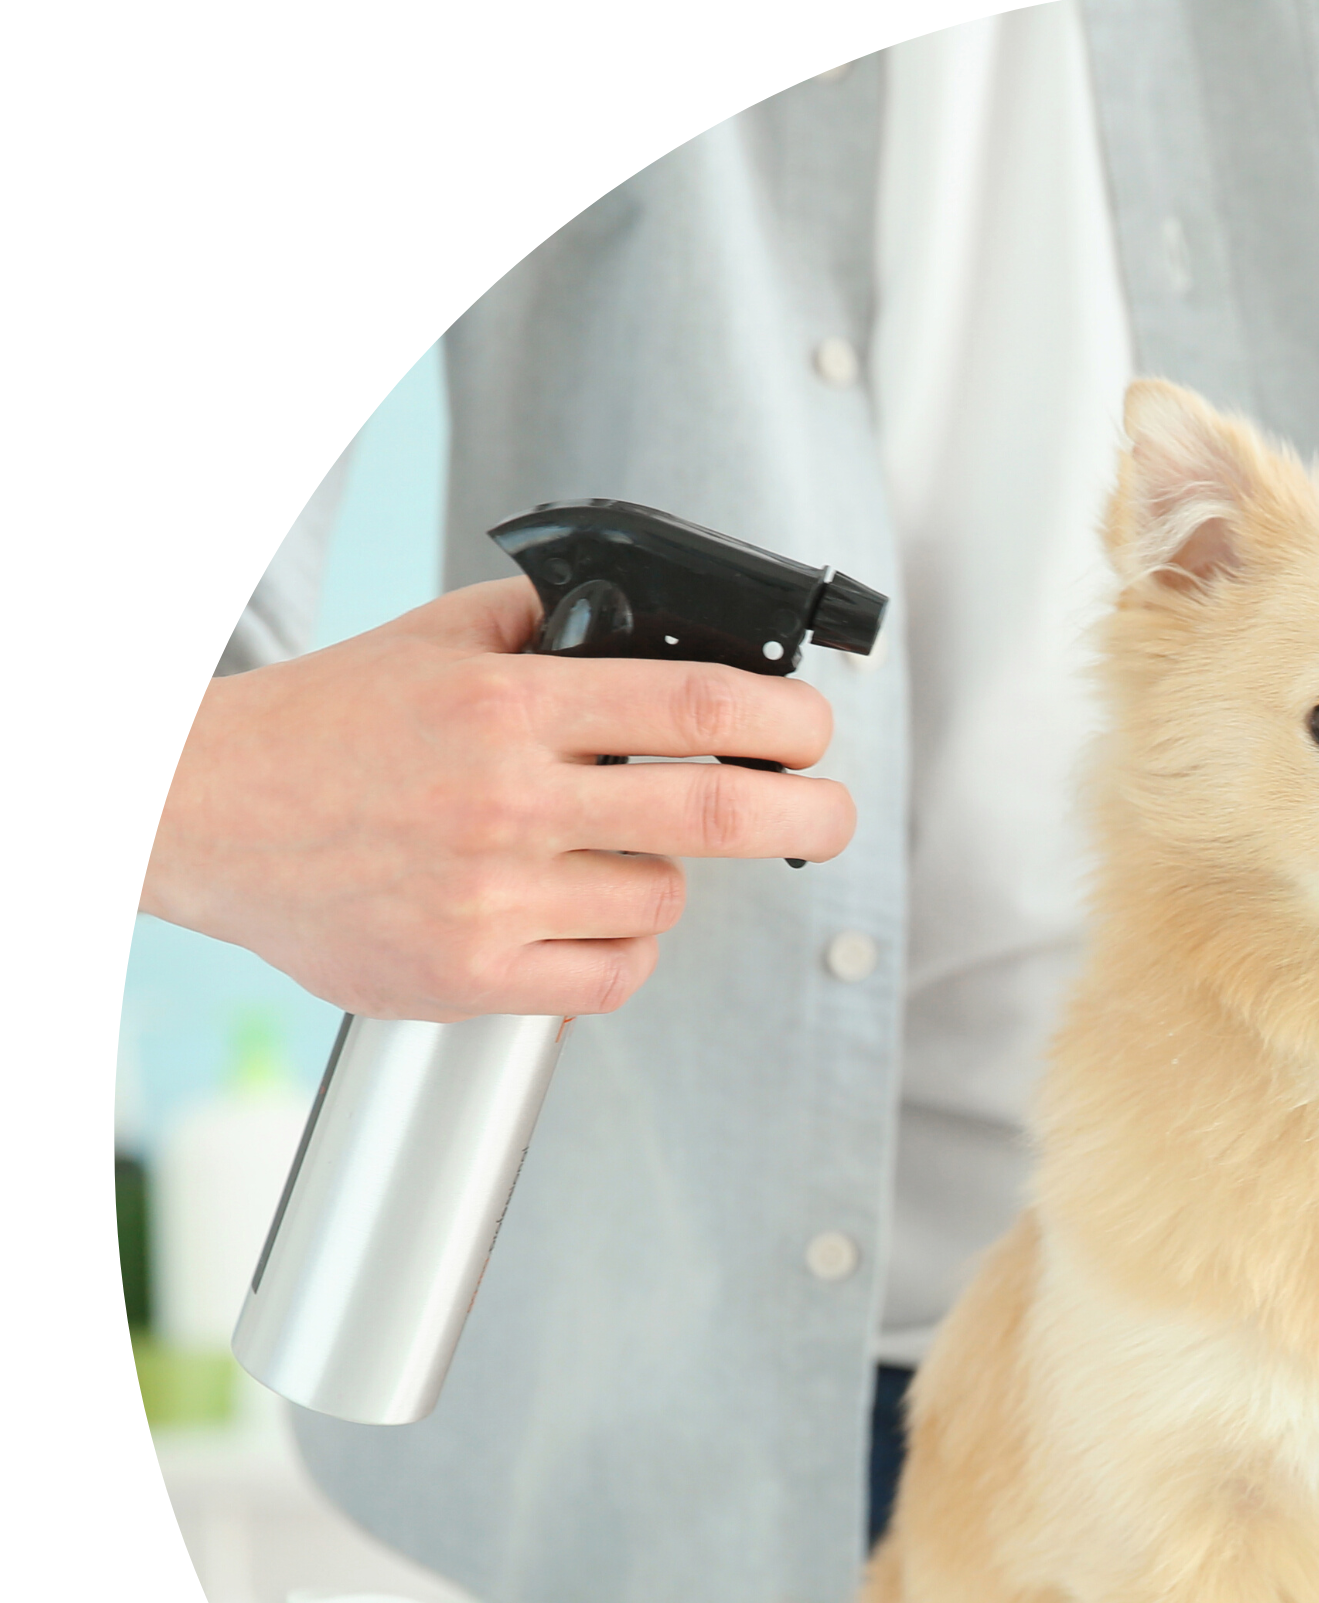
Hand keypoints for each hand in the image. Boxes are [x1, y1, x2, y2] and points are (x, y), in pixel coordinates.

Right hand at [144, 579, 856, 1020]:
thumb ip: (550, 629)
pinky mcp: (470, 977)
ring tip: (599, 857)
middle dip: (807, 814)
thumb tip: (670, 625)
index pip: (696, 709)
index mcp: (508, 707)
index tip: (816, 734)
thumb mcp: (437, 639)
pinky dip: (619, 949)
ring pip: (663, 902)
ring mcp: (491, 897)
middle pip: (719, 818)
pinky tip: (578, 917)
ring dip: (660, 880)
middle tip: (830, 812)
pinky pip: (613, 975)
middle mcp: (506, 802)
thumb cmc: (330, 729)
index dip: (787, 724)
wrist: (205, 814)